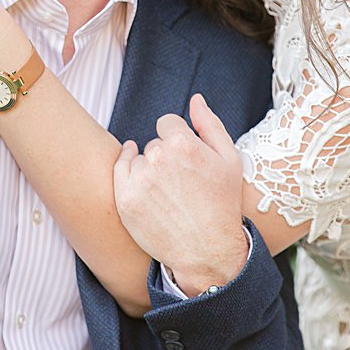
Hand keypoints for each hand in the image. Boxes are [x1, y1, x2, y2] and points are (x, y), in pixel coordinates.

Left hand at [112, 93, 249, 294]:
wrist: (207, 250)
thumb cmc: (223, 204)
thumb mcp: (229, 160)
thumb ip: (210, 125)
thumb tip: (195, 99)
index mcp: (183, 143)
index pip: (168, 123)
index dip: (178, 139)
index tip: (186, 158)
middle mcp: (158, 157)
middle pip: (154, 144)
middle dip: (165, 156)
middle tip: (182, 181)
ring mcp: (139, 178)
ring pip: (138, 159)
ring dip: (149, 169)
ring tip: (169, 193)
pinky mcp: (125, 198)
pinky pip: (120, 171)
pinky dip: (128, 172)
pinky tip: (141, 180)